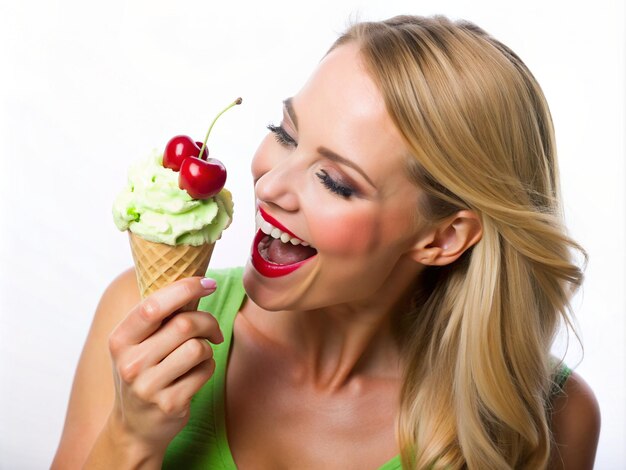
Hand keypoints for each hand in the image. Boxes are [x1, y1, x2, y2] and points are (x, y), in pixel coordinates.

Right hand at [105, 276, 222, 454]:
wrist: (135, 428)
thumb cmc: (144, 373)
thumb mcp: (139, 344)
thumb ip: (162, 316)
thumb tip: (197, 282)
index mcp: (120, 339)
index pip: (154, 305)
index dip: (185, 288)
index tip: (208, 283)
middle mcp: (130, 363)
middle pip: (184, 325)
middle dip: (208, 322)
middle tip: (213, 330)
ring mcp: (148, 387)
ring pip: (198, 348)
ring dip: (208, 348)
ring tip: (200, 354)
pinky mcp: (170, 405)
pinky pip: (205, 371)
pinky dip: (208, 368)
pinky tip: (195, 375)